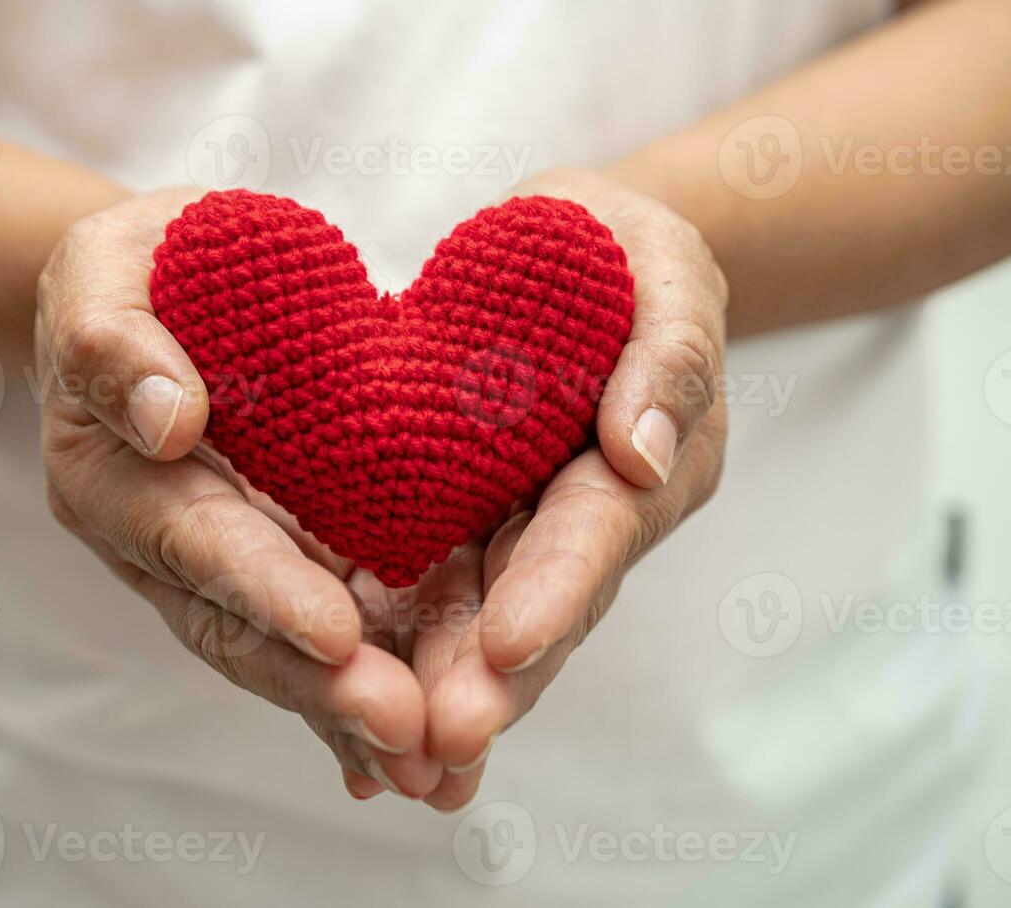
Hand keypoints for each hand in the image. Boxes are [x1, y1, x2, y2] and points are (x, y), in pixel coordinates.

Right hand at [35, 189, 441, 797]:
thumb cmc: (138, 268)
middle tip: (406, 730)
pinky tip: (431, 757)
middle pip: (237, 627)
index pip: (189, 537)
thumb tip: (168, 421)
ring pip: (280, 655)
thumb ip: (116, 342)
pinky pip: (319, 643)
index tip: (335, 629)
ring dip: (352, 713)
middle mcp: (157, 545)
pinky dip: (367, 694)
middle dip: (318, 684)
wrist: (162, 291)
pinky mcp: (274, 572)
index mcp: (109, 476)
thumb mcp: (105, 270)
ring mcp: (217, 571)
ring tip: (436, 767)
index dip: (260, 585)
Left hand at [343, 169, 729, 808]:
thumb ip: (668, 353)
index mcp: (642, 467)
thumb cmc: (613, 250)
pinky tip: (342, 723)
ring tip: (388, 760)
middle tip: (441, 740)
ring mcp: (512, 535)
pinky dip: (388, 656)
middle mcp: (577, 521)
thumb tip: (642, 454)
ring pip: (470, 622)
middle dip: (489, 677)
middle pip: (534, 607)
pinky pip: (417, 597)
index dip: (555, 591)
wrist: (560, 259)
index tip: (508, 647)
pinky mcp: (451, 530)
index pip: (595, 534)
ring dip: (434, 690)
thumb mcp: (659, 266)